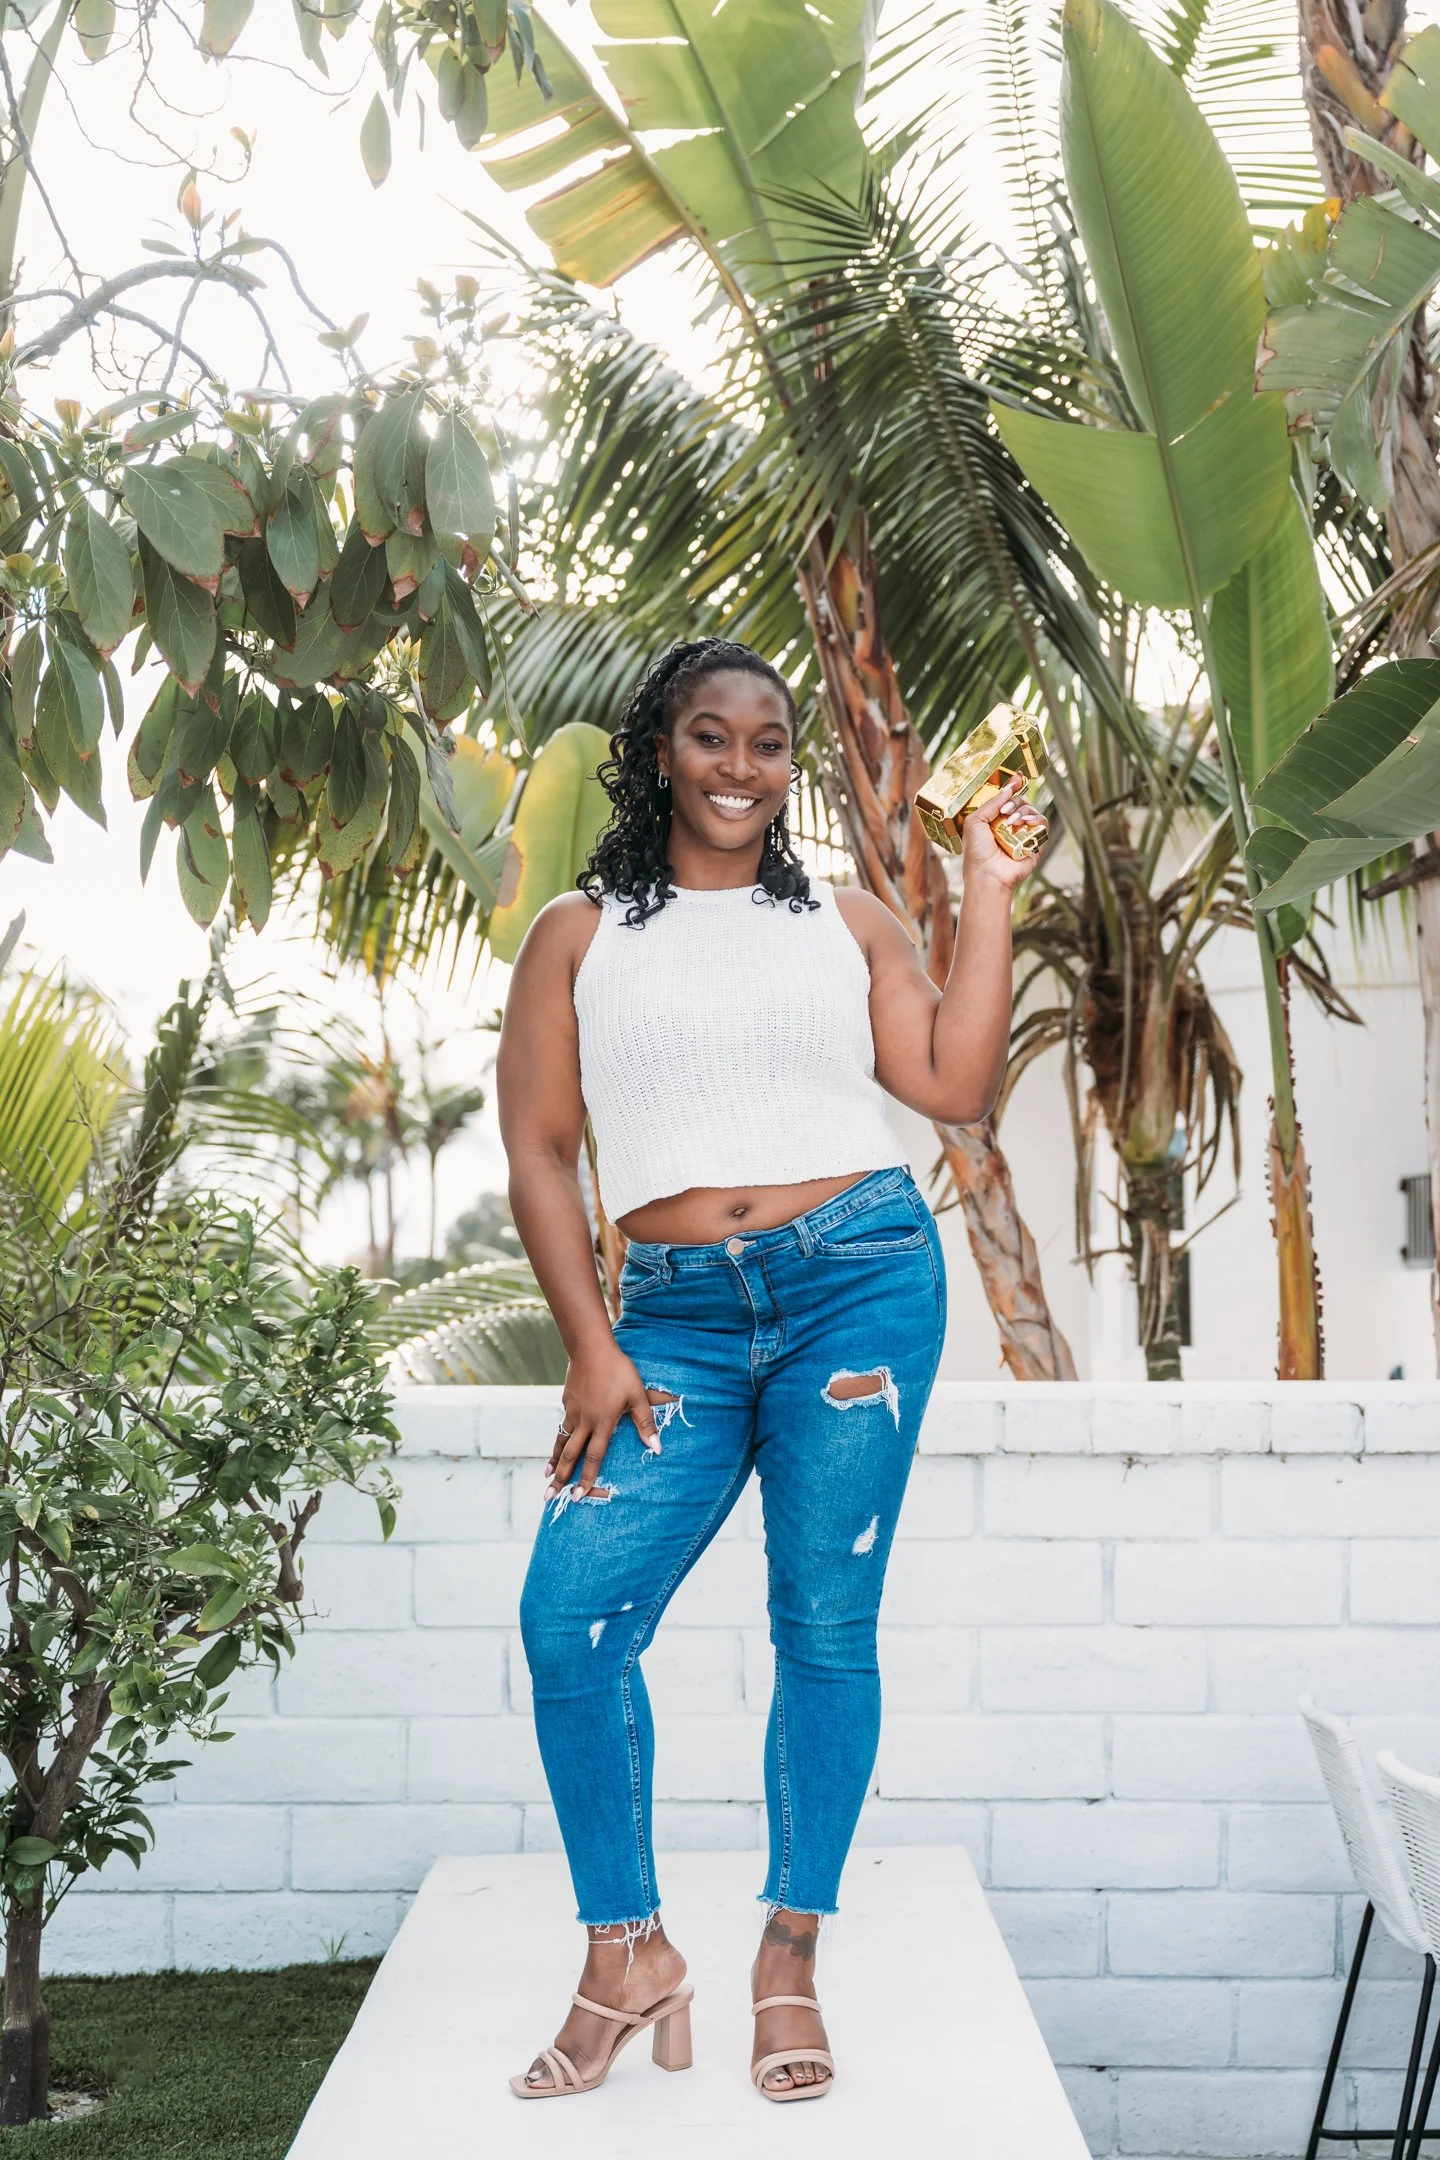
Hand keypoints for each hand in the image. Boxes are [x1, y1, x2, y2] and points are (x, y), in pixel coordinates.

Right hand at [546, 1343, 661, 1498]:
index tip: (578, 1496)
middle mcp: (585, 1421)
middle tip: (549, 1496)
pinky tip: (558, 1443)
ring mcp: (573, 1411)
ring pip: (562, 1441)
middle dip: (561, 1478)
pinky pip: (563, 1424)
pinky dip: (559, 1437)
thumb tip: (657, 1448)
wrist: (591, 1349)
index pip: (594, 1457)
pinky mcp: (567, 1401)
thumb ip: (646, 1423)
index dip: (586, 1478)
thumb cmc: (619, 1371)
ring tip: (547, 1477)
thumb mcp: (637, 1396)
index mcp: (603, 1423)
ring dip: (554, 1461)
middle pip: (570, 1455)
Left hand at [962, 776, 1044, 891]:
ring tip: (1011, 823)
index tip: (1018, 777)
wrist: (988, 874)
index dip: (1012, 787)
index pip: (1006, 798)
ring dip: (1022, 812)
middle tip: (1005, 813)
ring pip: (1031, 810)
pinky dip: (1037, 819)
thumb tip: (1008, 788)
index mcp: (994, 819)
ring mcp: (1022, 833)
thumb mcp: (975, 821)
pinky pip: (1042, 823)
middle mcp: (1009, 824)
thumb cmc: (976, 852)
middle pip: (1020, 801)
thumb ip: (992, 803)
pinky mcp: (1035, 842)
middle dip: (1014, 802)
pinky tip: (1028, 822)